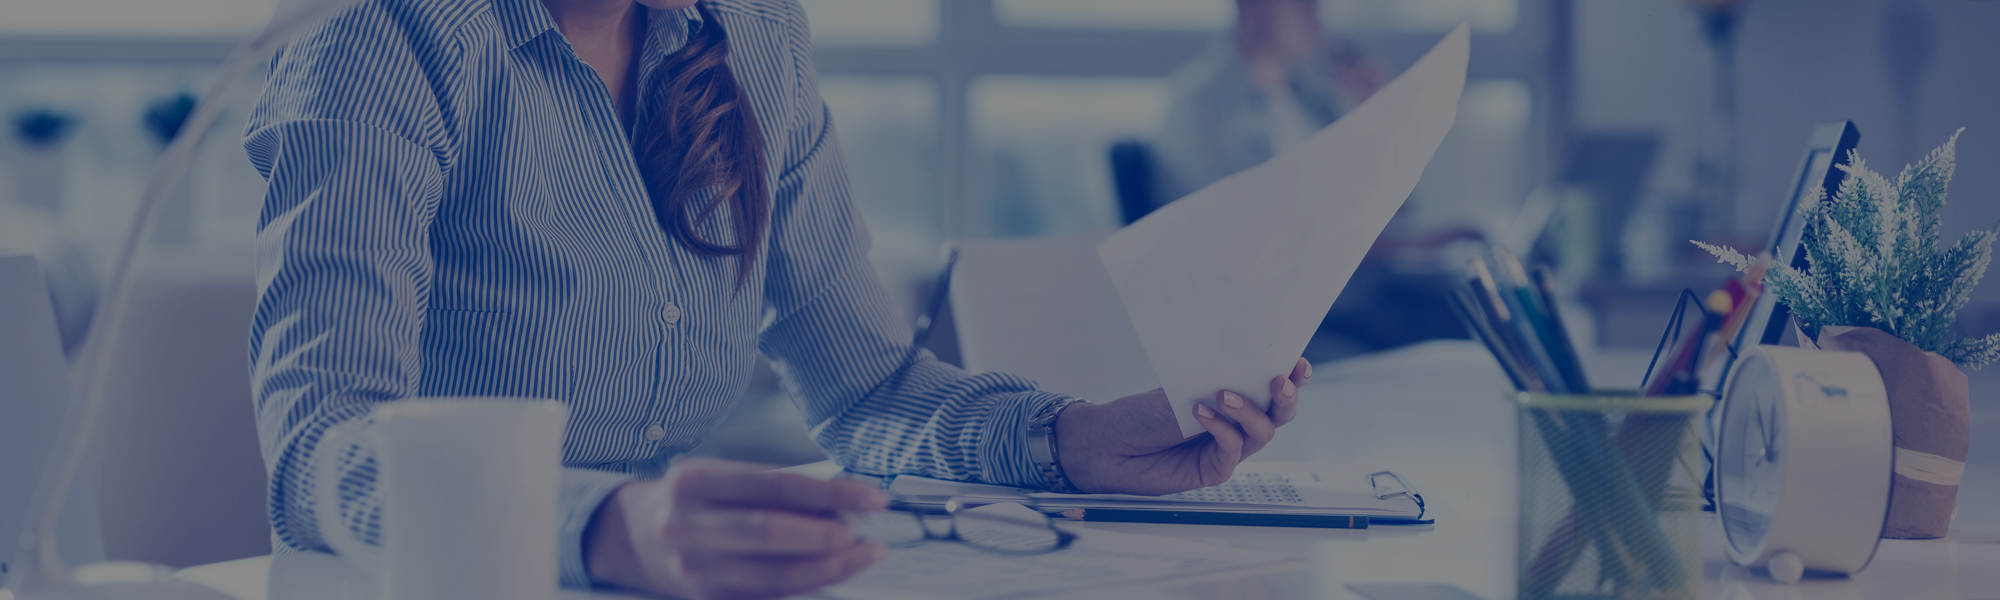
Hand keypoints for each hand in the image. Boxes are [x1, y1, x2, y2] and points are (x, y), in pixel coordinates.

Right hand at [584, 458, 888, 599]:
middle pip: (773, 532)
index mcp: (697, 481)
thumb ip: (778, 487)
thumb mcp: (724, 476)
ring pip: (774, 576)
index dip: (833, 493)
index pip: (778, 485)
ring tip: (862, 558)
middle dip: (830, 537)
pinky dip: (805, 591)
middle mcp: (688, 524)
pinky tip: (832, 579)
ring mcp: (693, 569)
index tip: (875, 498)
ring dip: (828, 570)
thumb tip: (847, 499)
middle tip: (868, 538)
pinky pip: (765, 599)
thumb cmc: (695, 499)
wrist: (634, 537)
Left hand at [1056, 358, 1310, 494]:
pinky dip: (1221, 429)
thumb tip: (1246, 362)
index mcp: (1233, 397)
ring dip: (1249, 411)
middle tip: (1279, 381)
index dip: (1291, 376)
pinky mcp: (1214, 470)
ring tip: (1224, 395)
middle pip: (1279, 414)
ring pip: (1261, 433)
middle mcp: (1236, 424)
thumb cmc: (1142, 413)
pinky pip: (1230, 451)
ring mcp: (1228, 449)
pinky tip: (1200, 413)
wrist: (1107, 444)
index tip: (1299, 361)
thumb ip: (1215, 381)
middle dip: (1285, 397)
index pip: (1270, 387)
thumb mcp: (1182, 387)